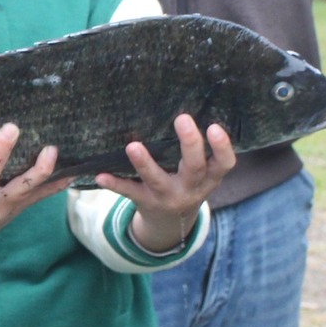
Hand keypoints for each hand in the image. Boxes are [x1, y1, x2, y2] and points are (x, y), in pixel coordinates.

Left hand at [97, 115, 235, 253]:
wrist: (169, 224)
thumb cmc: (187, 183)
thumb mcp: (202, 174)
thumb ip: (200, 150)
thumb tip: (186, 102)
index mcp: (209, 178)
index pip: (224, 164)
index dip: (222, 147)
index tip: (214, 126)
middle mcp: (190, 188)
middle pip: (194, 168)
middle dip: (190, 144)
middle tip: (182, 119)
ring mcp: (167, 196)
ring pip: (157, 180)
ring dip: (145, 164)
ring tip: (133, 146)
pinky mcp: (145, 201)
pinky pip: (129, 192)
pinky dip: (115, 184)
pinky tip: (101, 175)